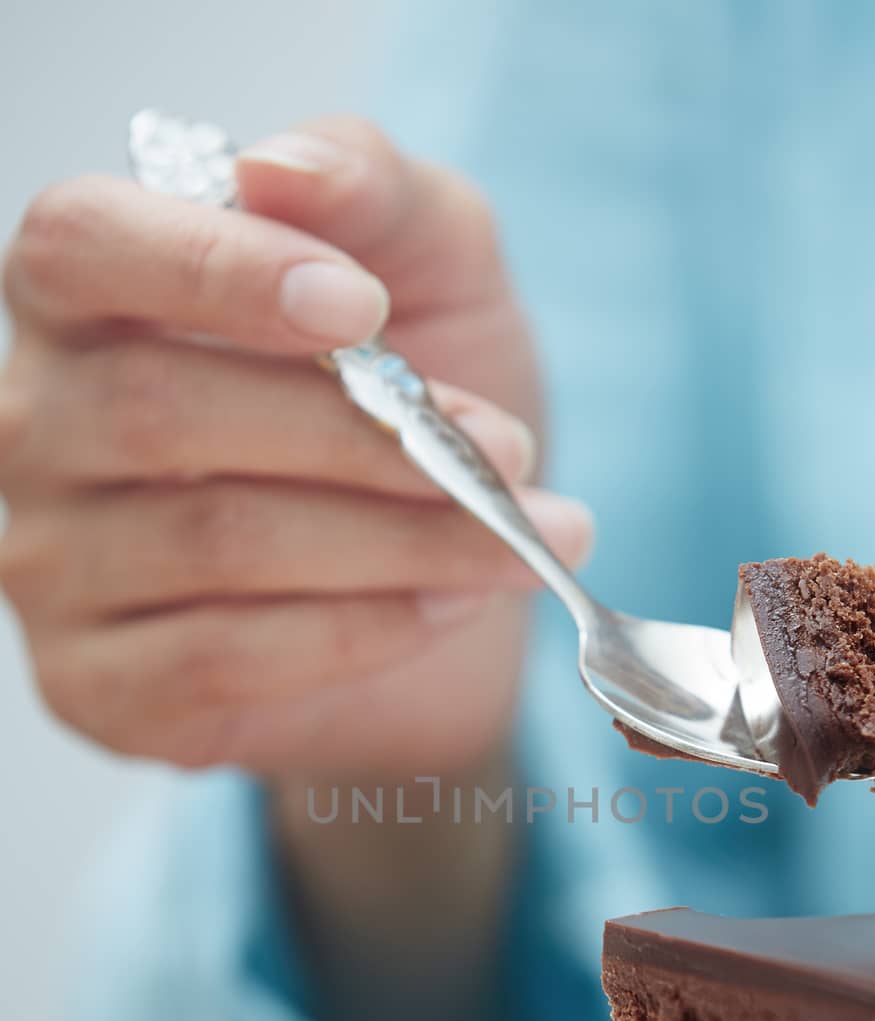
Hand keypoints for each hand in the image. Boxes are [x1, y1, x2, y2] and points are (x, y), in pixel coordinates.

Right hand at [0, 118, 592, 779]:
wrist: (443, 591)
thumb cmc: (416, 414)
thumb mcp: (431, 273)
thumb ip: (369, 191)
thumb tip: (284, 170)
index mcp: (86, 298)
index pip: (85, 248)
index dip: (216, 270)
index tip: (361, 306)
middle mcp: (37, 428)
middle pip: (161, 410)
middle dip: (362, 435)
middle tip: (504, 450)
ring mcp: (53, 568)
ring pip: (216, 541)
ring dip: (398, 541)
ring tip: (519, 537)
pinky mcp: (102, 688)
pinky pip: (224, 658)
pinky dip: (362, 633)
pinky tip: (447, 609)